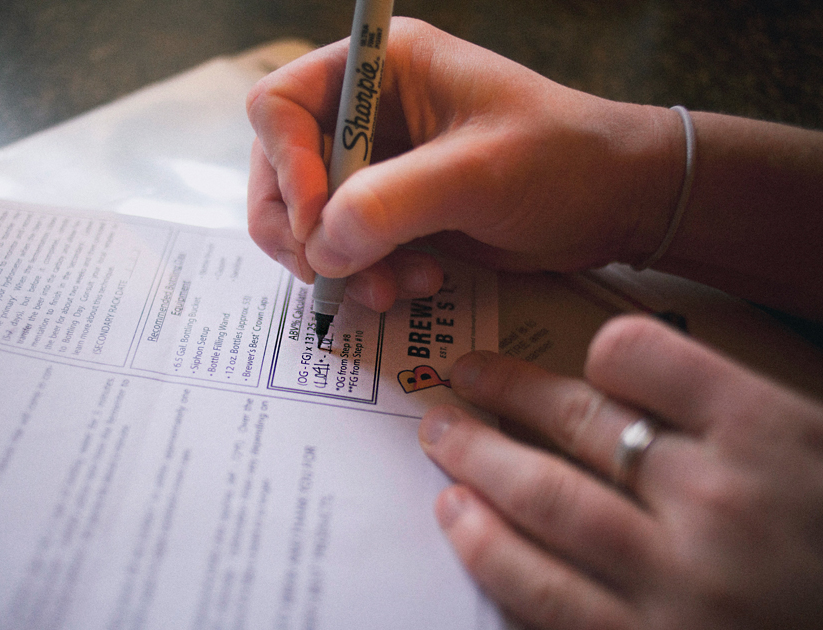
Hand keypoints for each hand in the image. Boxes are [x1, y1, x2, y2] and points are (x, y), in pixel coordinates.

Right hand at [246, 18, 684, 310]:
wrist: (616, 203)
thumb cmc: (563, 161)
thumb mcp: (478, 173)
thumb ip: (393, 202)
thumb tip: (321, 246)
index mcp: (378, 72)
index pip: (280, 107)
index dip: (286, 165)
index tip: (317, 222)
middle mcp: (365, 117)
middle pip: (281, 172)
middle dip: (303, 231)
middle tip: (333, 272)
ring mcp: (376, 170)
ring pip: (308, 223)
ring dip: (336, 265)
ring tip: (391, 289)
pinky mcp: (392, 216)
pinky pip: (344, 253)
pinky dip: (364, 278)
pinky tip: (414, 286)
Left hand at [418, 315, 822, 629]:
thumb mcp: (815, 456)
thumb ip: (731, 418)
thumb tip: (632, 385)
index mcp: (767, 434)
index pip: (642, 354)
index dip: (602, 351)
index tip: (581, 360)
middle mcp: (718, 498)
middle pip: (579, 421)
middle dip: (506, 390)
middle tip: (463, 376)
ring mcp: (679, 581)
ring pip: (546, 498)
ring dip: (478, 458)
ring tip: (441, 436)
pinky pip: (545, 591)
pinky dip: (487, 549)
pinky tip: (455, 517)